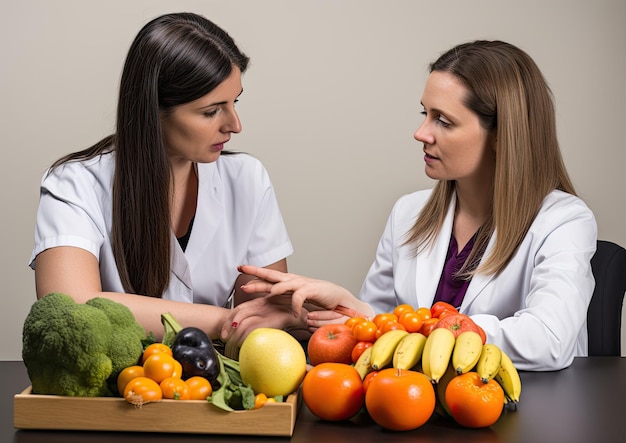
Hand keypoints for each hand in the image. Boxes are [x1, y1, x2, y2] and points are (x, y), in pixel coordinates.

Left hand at [219, 294, 308, 345]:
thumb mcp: (268, 317)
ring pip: (244, 323)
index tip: (223, 336)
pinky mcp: (271, 318)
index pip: (236, 310)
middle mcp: (260, 303)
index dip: (227, 323)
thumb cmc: (286, 317)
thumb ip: (256, 321)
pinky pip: (254, 329)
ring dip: (237, 336)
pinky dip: (247, 337)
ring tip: (234, 347)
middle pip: (238, 314)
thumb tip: (242, 334)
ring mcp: (266, 310)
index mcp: (257, 302)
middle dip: (228, 329)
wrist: (302, 315)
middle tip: (226, 342)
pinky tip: (245, 345)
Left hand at [237, 265, 372, 319]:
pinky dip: (296, 304)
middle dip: (256, 272)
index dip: (255, 274)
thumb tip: (269, 302)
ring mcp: (303, 284)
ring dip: (275, 288)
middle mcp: (293, 281)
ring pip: (285, 283)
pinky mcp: (312, 290)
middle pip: (272, 275)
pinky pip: (300, 296)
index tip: (240, 269)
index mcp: (288, 283)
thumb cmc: (318, 300)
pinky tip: (295, 312)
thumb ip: (284, 299)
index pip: (268, 277)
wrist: (339, 299)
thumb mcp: (297, 300)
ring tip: (266, 293)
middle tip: (242, 268)